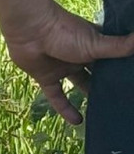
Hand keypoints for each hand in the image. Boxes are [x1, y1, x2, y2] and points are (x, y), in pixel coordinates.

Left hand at [0, 3, 133, 124]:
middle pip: (97, 73)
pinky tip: (78, 122)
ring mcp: (63, 67)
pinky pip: (57, 97)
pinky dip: (65, 109)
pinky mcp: (46, 77)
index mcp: (95, 45)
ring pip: (79, 84)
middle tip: (122, 100)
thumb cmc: (65, 32)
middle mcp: (80, 57)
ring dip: (89, 96)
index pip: (113, 60)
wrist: (30, 31)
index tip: (131, 82)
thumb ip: (120, 47)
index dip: (122, 69)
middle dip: (108, 84)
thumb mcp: (96, 43)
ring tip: (104, 111)